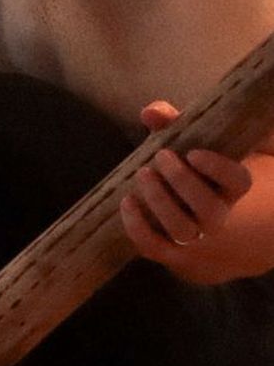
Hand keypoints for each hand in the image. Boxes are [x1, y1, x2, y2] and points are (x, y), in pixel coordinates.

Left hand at [121, 100, 256, 284]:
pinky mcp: (170, 252)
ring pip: (183, 230)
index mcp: (232, 189)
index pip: (238, 182)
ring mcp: (195, 238)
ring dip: (160, 202)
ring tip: (143, 174)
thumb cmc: (195, 173)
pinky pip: (154, 247)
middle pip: (209, 208)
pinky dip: (137, 227)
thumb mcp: (195, 144)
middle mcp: (218, 216)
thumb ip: (177, 123)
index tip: (194, 153)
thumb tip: (150, 112)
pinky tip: (126, 202)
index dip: (219, 169)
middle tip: (162, 156)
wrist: (196, 221)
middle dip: (182, 181)